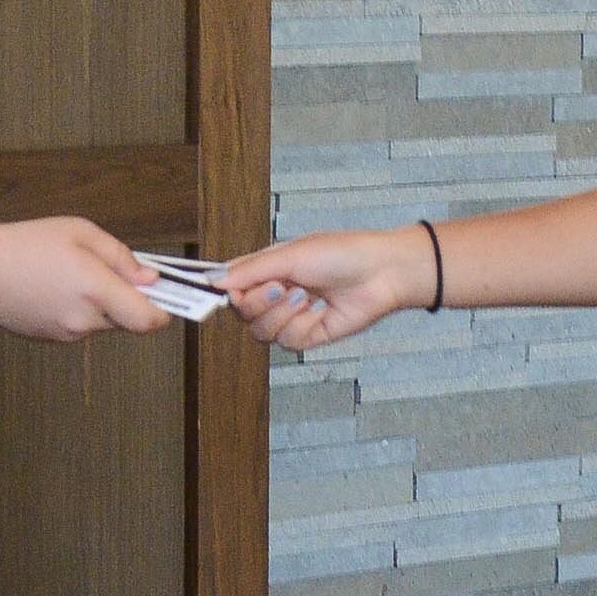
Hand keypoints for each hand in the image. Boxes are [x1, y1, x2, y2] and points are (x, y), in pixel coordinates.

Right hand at [0, 215, 171, 341]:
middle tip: (114, 274)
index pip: (149, 319)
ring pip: (105, 324)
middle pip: (129, 322)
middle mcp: (84, 319)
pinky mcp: (53, 340)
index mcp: (94, 288)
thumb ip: (121, 257)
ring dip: (104, 306)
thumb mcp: (79, 231)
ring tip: (75, 277)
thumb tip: (151, 279)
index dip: (166, 312)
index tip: (170, 297)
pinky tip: (58, 290)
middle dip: (130, 301)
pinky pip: (82, 328)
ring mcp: (68, 334)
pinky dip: (81, 312)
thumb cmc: (25, 243)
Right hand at [216, 228, 432, 351]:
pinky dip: (305, 324)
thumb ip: (250, 270)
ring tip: (308, 296)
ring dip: (285, 314)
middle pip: (243, 314)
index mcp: (266, 270)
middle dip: (261, 302)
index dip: (221, 294)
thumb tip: (214, 280)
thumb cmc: (341, 253)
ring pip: (263, 332)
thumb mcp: (290, 254)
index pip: (230, 287)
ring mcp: (291, 316)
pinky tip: (322, 309)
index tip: (215, 296)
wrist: (382, 273)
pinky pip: (290, 342)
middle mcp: (275, 295)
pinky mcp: (309, 335)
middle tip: (282, 286)